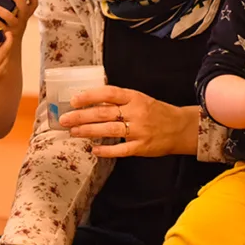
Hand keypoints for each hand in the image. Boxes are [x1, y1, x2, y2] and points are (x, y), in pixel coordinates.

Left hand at [0, 0, 37, 41]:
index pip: (33, 5)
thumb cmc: (11, 28)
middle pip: (24, 10)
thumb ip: (12, 7)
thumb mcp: (16, 17)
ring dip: (2, 11)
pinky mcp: (5, 34)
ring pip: (11, 19)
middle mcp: (22, 21)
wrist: (11, 48)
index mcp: (25, 15)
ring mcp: (14, 28)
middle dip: (19, 0)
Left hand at [59, 86, 193, 157]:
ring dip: (88, 131)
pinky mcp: (142, 147)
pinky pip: (121, 150)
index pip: (109, 94)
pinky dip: (106, 150)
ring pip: (109, 130)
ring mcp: (139, 130)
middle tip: (64, 119)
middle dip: (81, 116)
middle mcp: (136, 112)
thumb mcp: (139, 100)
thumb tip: (91, 101)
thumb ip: (119, 100)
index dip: (90, 96)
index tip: (74, 100)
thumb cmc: (156, 112)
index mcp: (135, 97)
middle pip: (104, 113)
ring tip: (73, 132)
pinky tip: (93, 150)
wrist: (180, 128)